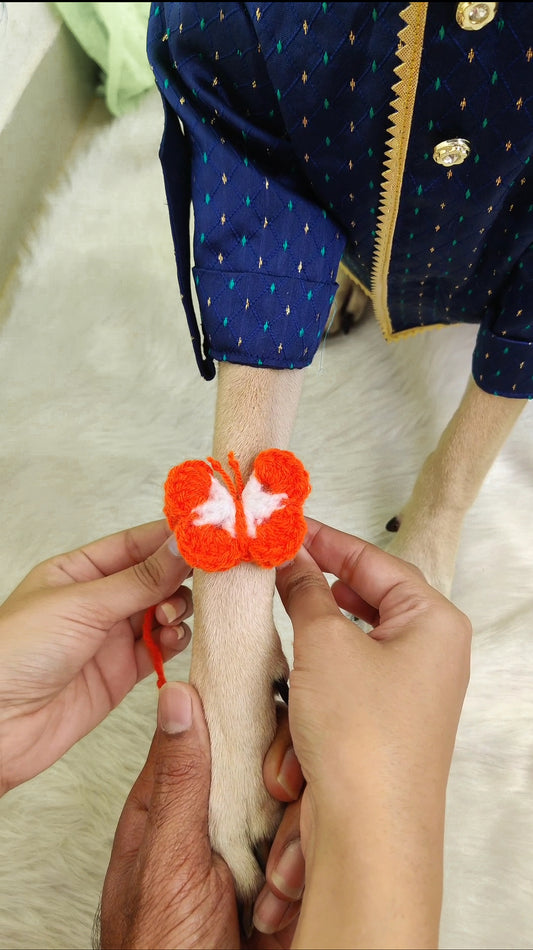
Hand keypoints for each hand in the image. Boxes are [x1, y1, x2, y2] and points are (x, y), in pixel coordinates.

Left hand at [0, 520, 191, 793]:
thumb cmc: (15, 653)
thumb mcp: (82, 604)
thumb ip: (140, 578)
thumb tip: (182, 545)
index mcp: (78, 571)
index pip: (135, 544)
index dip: (170, 537)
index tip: (207, 532)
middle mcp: (97, 601)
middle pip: (155, 577)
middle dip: (180, 576)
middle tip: (203, 576)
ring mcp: (110, 638)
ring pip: (163, 612)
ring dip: (178, 610)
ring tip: (171, 617)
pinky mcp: (121, 673)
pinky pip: (161, 649)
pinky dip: (175, 642)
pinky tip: (174, 639)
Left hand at [99, 682, 300, 949]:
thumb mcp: (166, 860)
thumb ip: (178, 779)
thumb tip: (177, 697)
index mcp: (179, 800)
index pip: (219, 729)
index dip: (250, 721)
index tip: (272, 729)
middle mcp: (220, 817)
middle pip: (270, 763)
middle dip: (284, 793)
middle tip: (278, 810)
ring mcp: (255, 847)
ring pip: (300, 805)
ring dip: (293, 848)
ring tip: (271, 889)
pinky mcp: (287, 879)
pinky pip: (314, 847)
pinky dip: (304, 874)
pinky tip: (284, 903)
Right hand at [274, 517, 471, 948]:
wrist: (367, 837)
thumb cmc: (363, 739)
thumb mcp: (325, 645)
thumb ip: (306, 592)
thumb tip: (293, 560)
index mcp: (434, 623)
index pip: (375, 560)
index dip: (326, 541)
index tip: (287, 529)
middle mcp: (429, 655)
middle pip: (362, 603)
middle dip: (315, 600)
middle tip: (275, 574)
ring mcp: (407, 692)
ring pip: (344, 649)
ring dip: (309, 656)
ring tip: (287, 657)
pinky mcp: (381, 725)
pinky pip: (338, 687)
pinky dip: (311, 690)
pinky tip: (294, 704)